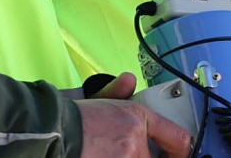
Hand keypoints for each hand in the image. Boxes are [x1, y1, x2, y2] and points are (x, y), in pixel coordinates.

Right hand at [77, 72, 191, 157]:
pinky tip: (101, 153)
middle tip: (135, 149)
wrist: (48, 132)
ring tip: (108, 148)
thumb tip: (128, 80)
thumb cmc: (70, 117)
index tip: (181, 153)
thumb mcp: (97, 98)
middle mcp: (134, 142)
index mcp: (136, 119)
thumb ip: (117, 92)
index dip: (182, 151)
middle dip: (148, 154)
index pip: (177, 138)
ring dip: (129, 156)